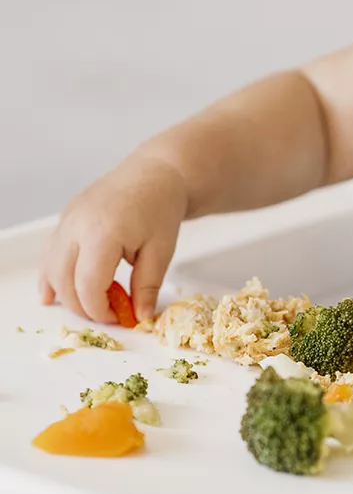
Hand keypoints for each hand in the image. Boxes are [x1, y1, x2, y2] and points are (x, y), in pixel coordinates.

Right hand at [39, 157, 188, 322]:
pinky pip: (49, 254)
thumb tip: (140, 317)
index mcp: (103, 233)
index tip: (119, 318)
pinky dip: (50, 277)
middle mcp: (76, 226)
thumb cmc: (160, 209)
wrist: (154, 175)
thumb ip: (148, 286)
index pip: (87, 286)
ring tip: (91, 305)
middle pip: (64, 280)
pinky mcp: (65, 219)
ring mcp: (67, 221)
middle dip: (83, 306)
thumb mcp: (162, 251)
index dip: (100, 310)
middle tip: (109, 315)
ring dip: (66, 294)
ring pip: (50, 268)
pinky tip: (52, 296)